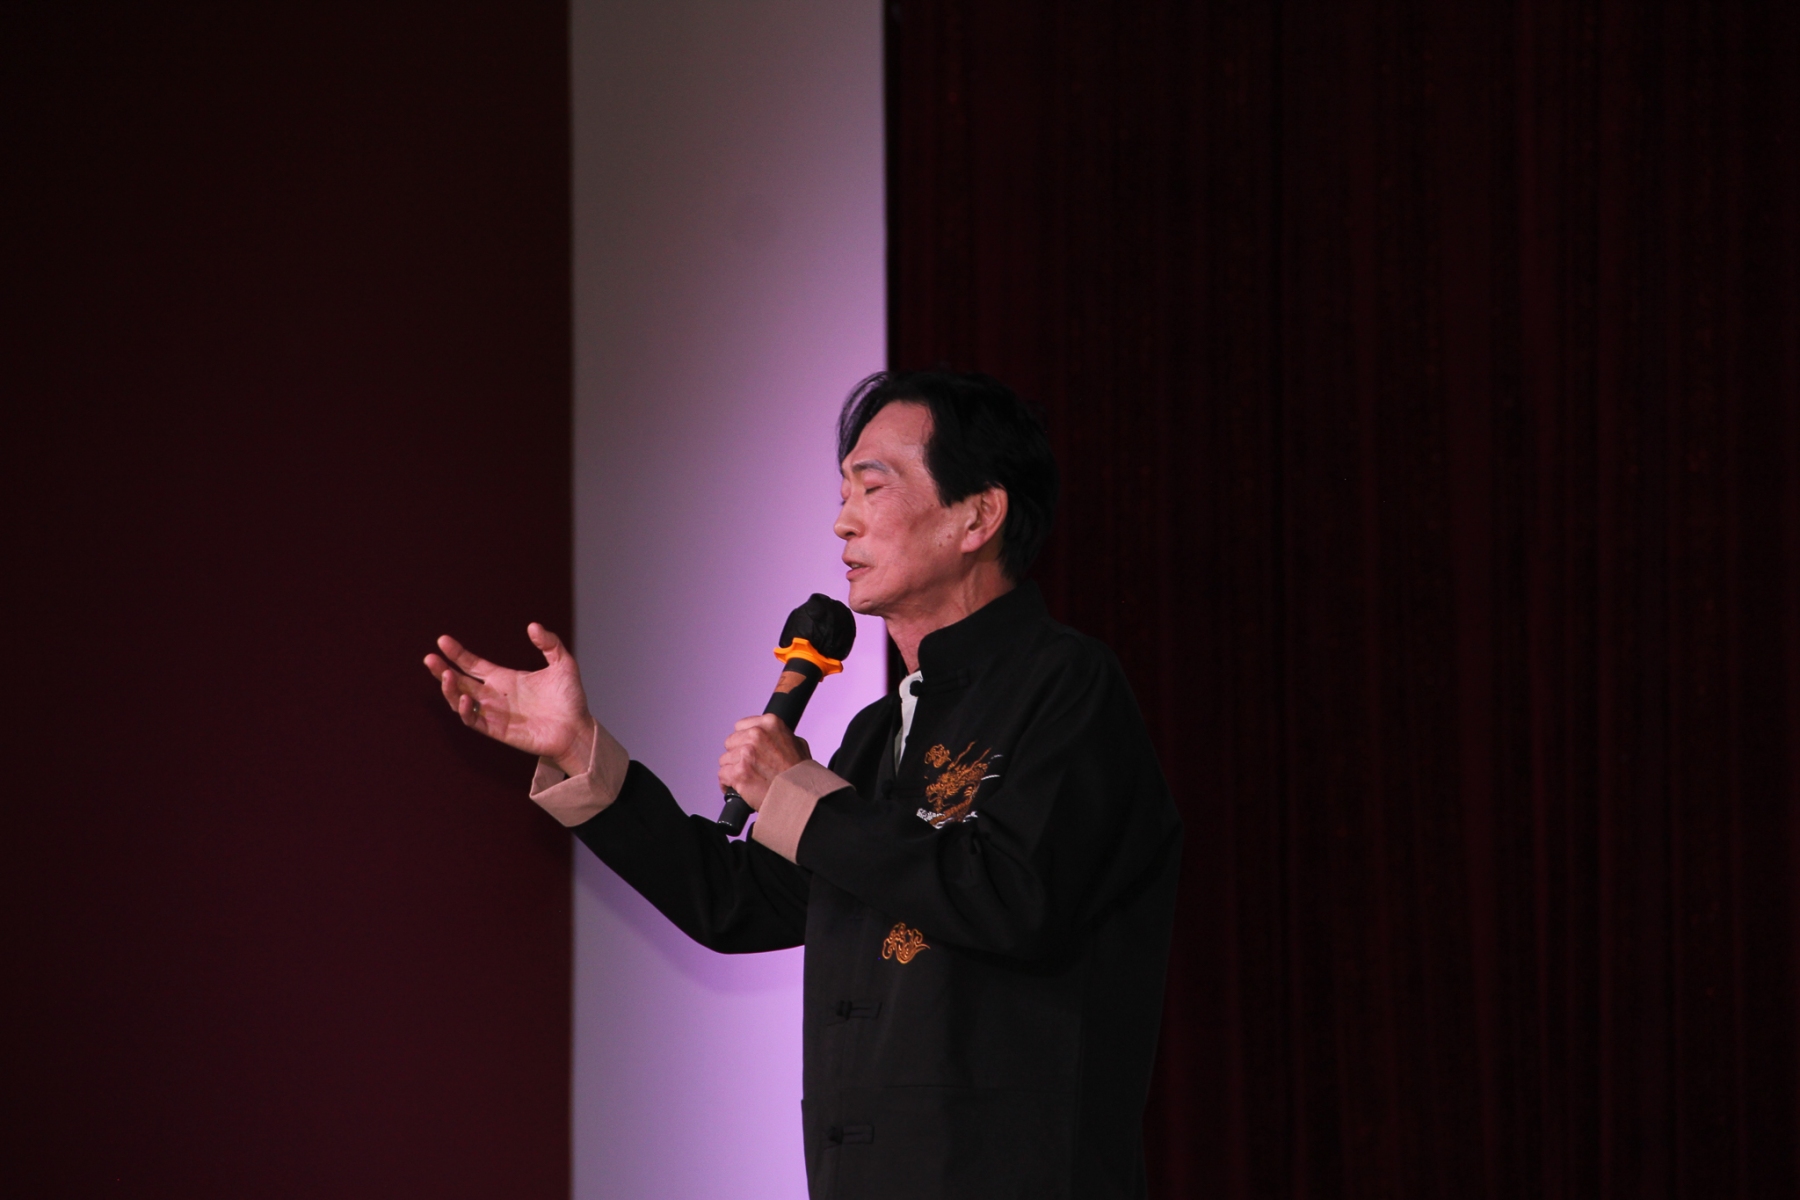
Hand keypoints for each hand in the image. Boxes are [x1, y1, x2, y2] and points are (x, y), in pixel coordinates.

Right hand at [423, 623, 595, 775]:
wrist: (578, 728)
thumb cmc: (570, 699)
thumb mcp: (563, 663)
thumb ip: (549, 643)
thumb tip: (532, 626)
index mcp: (505, 679)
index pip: (473, 664)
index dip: (457, 653)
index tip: (442, 640)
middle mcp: (495, 696)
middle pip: (460, 682)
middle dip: (442, 671)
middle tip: (429, 658)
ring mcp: (495, 714)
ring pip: (461, 702)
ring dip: (451, 690)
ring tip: (445, 675)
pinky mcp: (499, 731)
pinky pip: (475, 722)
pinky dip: (467, 712)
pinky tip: (467, 699)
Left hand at [717, 715, 809, 808]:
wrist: (801, 795)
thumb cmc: (800, 773)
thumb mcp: (797, 744)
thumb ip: (779, 736)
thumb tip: (770, 737)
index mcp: (770, 723)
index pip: (740, 726)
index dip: (744, 739)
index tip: (747, 748)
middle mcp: (756, 735)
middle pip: (731, 742)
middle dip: (737, 754)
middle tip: (749, 766)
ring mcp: (746, 754)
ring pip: (725, 759)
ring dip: (733, 769)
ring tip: (745, 778)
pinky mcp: (738, 772)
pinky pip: (722, 775)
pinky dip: (727, 783)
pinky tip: (737, 787)